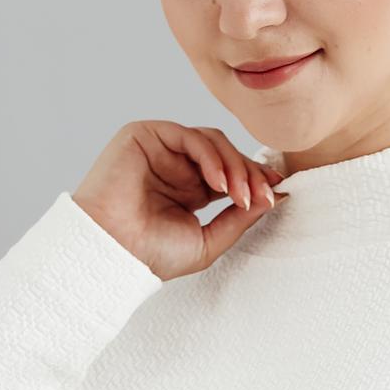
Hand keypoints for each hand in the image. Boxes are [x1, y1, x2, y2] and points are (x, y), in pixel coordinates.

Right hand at [71, 120, 285, 279]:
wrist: (112, 252)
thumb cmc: (151, 255)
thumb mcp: (209, 241)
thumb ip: (240, 218)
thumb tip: (276, 196)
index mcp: (188, 190)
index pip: (229, 173)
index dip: (254, 179)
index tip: (277, 192)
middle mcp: (175, 167)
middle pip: (225, 154)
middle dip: (250, 173)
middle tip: (263, 196)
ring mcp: (160, 149)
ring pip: (212, 141)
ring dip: (234, 166)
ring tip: (241, 195)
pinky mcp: (145, 135)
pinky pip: (190, 136)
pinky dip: (211, 157)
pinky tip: (219, 183)